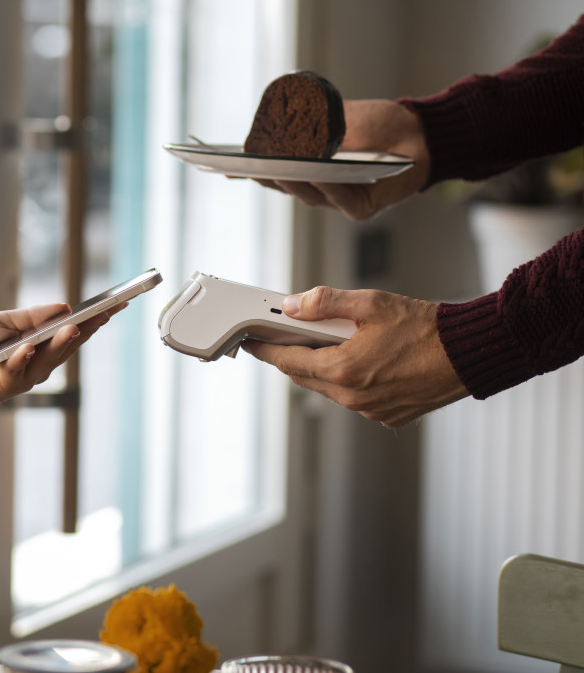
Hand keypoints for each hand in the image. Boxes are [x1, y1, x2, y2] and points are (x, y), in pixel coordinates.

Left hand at [0, 301, 125, 426]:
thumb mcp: (2, 322)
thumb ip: (30, 317)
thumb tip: (63, 306)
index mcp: (40, 345)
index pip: (72, 330)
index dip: (93, 318)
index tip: (116, 303)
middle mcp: (38, 363)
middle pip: (68, 344)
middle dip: (88, 328)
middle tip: (107, 312)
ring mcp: (24, 376)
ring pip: (48, 359)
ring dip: (60, 343)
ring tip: (74, 326)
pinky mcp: (3, 386)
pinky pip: (15, 371)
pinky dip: (21, 358)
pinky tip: (28, 347)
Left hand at [241, 286, 468, 426]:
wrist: (469, 354)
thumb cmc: (427, 329)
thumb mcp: (370, 304)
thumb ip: (325, 303)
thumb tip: (292, 305)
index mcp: (343, 371)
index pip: (287, 362)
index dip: (264, 350)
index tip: (250, 343)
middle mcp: (353, 398)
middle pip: (305, 377)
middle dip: (294, 356)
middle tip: (290, 335)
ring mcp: (371, 411)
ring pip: (329, 389)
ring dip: (324, 368)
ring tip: (334, 342)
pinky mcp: (387, 415)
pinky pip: (354, 399)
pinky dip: (350, 380)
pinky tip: (363, 360)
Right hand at [257, 99, 431, 219]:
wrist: (421, 130)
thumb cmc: (380, 124)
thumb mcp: (337, 117)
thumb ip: (309, 125)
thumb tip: (272, 124)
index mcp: (311, 167)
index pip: (276, 171)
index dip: (252, 170)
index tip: (228, 165)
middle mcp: (322, 187)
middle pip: (288, 187)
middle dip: (267, 176)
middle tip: (250, 165)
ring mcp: (341, 199)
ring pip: (310, 195)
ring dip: (295, 181)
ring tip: (280, 168)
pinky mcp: (363, 207)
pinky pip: (341, 201)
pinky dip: (328, 188)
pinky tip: (318, 174)